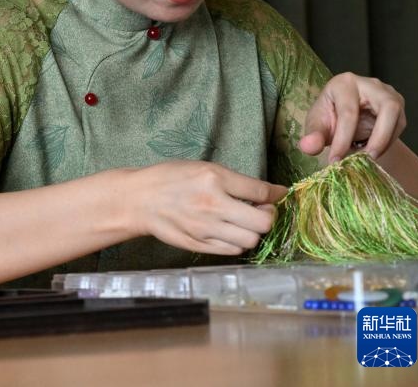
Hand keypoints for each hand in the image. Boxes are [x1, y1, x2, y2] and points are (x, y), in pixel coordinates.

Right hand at [127, 161, 286, 255]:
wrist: (139, 200)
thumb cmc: (169, 178)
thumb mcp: (202, 168)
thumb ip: (233, 181)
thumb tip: (267, 193)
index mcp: (214, 179)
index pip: (260, 192)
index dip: (276, 194)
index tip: (279, 194)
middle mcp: (213, 205)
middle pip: (262, 222)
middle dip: (268, 216)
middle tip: (261, 211)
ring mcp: (206, 229)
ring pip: (251, 240)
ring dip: (253, 232)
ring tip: (243, 223)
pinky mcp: (199, 244)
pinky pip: (232, 250)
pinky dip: (237, 242)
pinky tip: (229, 232)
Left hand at [298, 72, 405, 162]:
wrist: (344, 118)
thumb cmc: (329, 116)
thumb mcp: (317, 126)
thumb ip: (313, 136)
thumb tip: (308, 147)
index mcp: (344, 84)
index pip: (349, 112)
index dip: (343, 139)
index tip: (336, 160)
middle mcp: (369, 84)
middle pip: (386, 107)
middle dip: (378, 137)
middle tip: (366, 159)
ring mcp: (387, 93)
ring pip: (397, 115)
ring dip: (385, 140)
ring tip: (368, 157)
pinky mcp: (397, 105)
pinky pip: (400, 124)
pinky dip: (388, 141)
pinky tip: (373, 150)